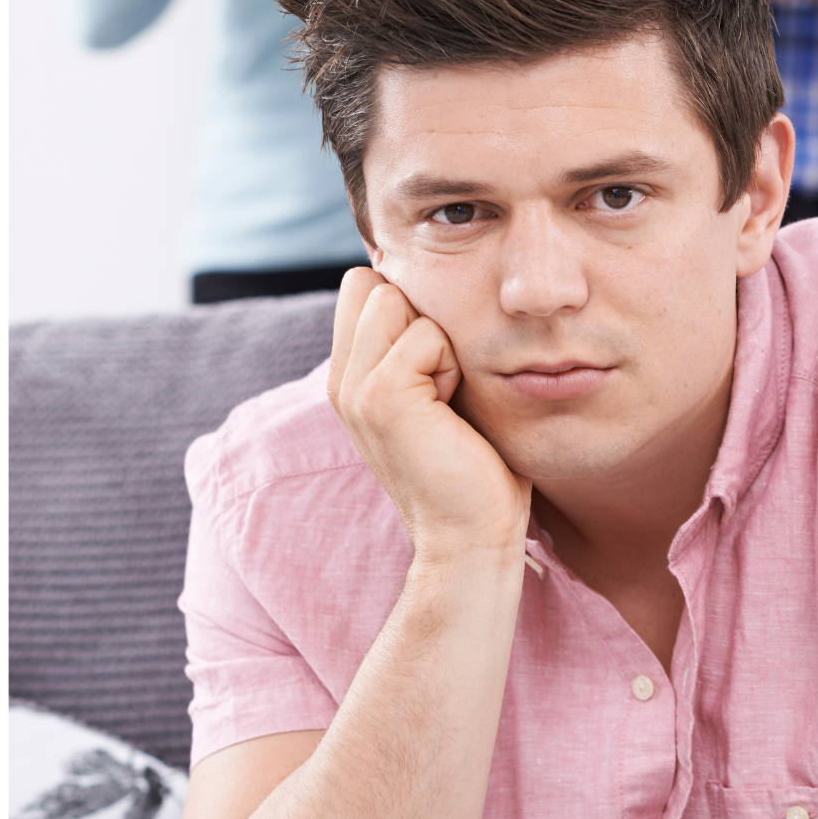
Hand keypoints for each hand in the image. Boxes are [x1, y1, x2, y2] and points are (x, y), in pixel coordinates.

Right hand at [328, 267, 529, 561]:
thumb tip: (439, 285)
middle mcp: (341, 380)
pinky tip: (452, 409)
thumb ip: (421, 345)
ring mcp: (353, 388)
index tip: (436, 367)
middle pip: (374, 283)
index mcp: (351, 377)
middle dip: (422, 317)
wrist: (471, 535)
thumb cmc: (476, 467)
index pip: (363, 286)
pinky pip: (423, 335)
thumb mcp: (441, 393)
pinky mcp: (379, 396)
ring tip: (448, 397)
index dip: (409, 306)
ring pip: (395, 299)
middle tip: (444, 384)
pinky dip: (451, 365)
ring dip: (439, 340)